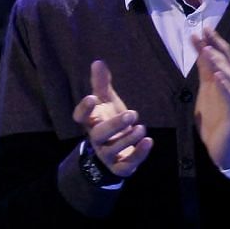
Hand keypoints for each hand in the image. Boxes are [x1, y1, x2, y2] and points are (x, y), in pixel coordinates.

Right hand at [72, 59, 151, 177]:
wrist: (115, 154)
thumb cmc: (110, 123)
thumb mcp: (107, 102)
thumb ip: (101, 85)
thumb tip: (98, 61)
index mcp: (91, 123)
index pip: (80, 118)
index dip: (84, 109)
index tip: (92, 98)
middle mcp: (96, 140)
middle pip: (99, 134)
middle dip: (114, 125)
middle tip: (132, 113)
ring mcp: (107, 155)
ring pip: (113, 149)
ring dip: (128, 139)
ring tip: (141, 128)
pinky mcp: (120, 167)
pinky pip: (127, 164)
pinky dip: (139, 153)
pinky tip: (149, 141)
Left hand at [193, 25, 229, 168]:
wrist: (225, 146)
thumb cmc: (216, 120)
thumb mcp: (207, 92)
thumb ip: (205, 74)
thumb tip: (201, 54)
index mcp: (224, 82)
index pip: (218, 58)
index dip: (211, 44)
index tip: (201, 30)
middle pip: (225, 62)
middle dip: (216, 46)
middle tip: (206, 31)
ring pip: (229, 76)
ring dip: (218, 62)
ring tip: (208, 50)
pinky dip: (225, 85)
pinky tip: (218, 76)